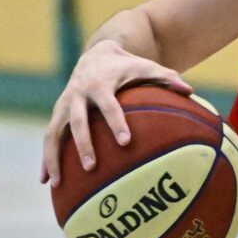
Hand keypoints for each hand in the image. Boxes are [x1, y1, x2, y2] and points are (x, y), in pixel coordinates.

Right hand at [41, 42, 187, 184]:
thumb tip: (190, 91)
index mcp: (101, 83)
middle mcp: (78, 94)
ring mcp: (65, 104)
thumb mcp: (146, 67)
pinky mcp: (58, 113)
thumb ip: (168, 78)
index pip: (108, 105)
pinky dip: (46, 159)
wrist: (97, 53)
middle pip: (77, 121)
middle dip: (83, 144)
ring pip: (54, 132)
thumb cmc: (127, 65)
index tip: (125, 142)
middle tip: (91, 167)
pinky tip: (46, 181)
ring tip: (56, 184)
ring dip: (53, 157)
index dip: (116, 122)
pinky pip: (49, 138)